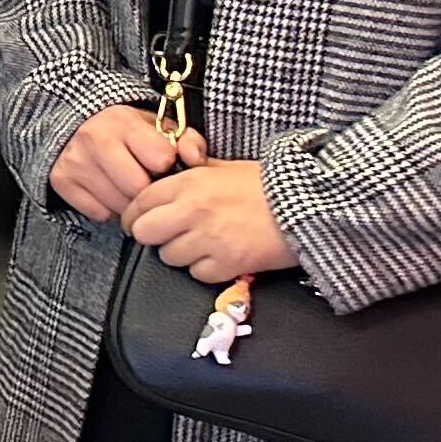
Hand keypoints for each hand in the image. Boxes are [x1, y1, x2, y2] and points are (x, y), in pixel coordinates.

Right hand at [49, 101, 201, 221]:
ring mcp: (75, 160)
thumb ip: (187, 141)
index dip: (166, 167)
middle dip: (147, 192)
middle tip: (147, 184)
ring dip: (129, 205)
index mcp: (123, 121)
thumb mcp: (159, 127)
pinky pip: (98, 213)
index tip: (161, 165)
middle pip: (137, 189)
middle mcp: (94, 138)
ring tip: (129, 189)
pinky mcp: (61, 180)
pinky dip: (107, 209)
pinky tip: (109, 193)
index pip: (160, 159)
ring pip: (118, 205)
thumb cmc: (129, 132)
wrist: (76, 124)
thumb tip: (196, 160)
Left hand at [121, 157, 294, 284]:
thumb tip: (166, 183)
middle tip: (164, 236)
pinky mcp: (227, 264)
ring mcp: (208, 239)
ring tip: (200, 245)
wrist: (306, 205)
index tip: (137, 222)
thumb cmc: (266, 184)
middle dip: (151, 235)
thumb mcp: (224, 168)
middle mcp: (192, 210)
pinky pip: (197, 274)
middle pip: (145, 232)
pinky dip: (204, 269)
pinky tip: (219, 257)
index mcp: (189, 183)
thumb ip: (192, 174)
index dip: (134, 215)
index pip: (140, 202)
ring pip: (169, 256)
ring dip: (180, 254)